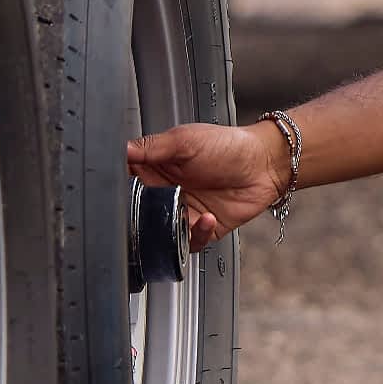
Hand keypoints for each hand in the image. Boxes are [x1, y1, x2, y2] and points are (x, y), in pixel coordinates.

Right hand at [126, 119, 287, 250]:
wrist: (264, 163)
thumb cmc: (228, 145)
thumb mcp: (184, 140)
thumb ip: (150, 147)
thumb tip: (120, 150)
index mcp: (157, 169)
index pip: (127, 183)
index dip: (120, 189)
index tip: (118, 191)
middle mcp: (167, 194)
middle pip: (139, 213)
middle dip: (141, 214)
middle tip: (149, 208)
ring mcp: (183, 213)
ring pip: (160, 233)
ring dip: (167, 228)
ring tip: (181, 214)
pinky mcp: (201, 230)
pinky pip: (189, 243)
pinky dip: (195, 234)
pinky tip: (205, 217)